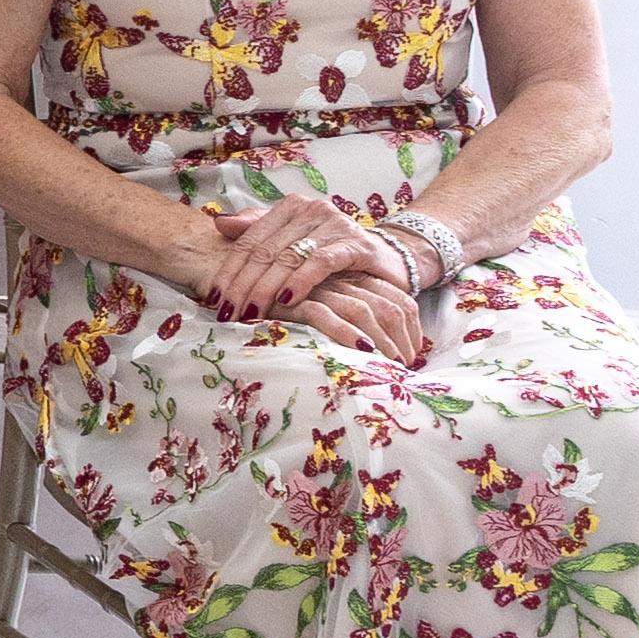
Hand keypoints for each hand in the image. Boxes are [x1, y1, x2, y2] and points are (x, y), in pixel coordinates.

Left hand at [206, 191, 380, 319]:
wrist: (388, 259)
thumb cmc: (334, 253)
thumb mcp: (294, 242)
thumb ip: (258, 231)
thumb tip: (218, 223)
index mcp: (290, 207)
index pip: (249, 241)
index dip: (229, 270)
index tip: (212, 298)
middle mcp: (311, 210)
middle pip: (265, 251)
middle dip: (242, 285)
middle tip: (226, 312)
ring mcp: (334, 225)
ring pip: (288, 258)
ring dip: (265, 288)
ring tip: (249, 312)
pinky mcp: (356, 244)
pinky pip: (321, 263)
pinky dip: (301, 281)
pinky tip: (287, 300)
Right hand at [279, 266, 426, 367]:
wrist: (225, 270)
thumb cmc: (273, 292)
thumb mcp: (318, 300)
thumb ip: (344, 310)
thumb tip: (379, 344)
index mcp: (349, 274)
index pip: (395, 295)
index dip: (411, 326)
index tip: (413, 353)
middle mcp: (336, 277)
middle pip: (386, 304)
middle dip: (401, 339)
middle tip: (404, 367)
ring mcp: (315, 286)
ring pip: (361, 310)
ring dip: (381, 341)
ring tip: (388, 366)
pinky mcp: (290, 298)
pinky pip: (323, 315)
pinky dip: (343, 333)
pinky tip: (359, 351)